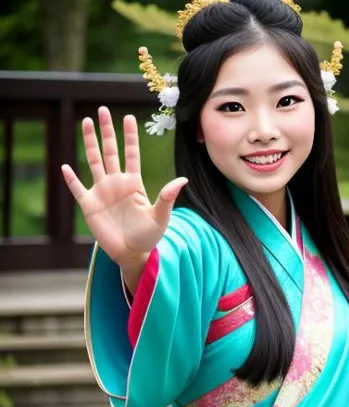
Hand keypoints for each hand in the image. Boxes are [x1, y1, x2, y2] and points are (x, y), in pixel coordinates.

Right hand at [61, 106, 187, 267]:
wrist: (132, 254)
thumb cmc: (149, 236)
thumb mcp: (161, 217)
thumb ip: (168, 197)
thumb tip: (183, 179)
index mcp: (134, 183)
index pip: (131, 154)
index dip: (130, 137)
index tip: (128, 117)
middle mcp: (116, 183)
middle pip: (110, 151)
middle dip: (106, 131)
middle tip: (103, 110)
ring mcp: (102, 193)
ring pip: (93, 162)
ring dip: (90, 143)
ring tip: (86, 122)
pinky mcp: (90, 206)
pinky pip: (78, 189)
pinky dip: (71, 180)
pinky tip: (65, 167)